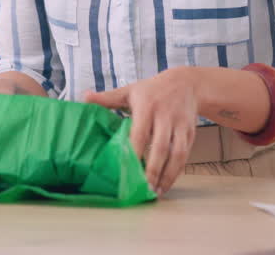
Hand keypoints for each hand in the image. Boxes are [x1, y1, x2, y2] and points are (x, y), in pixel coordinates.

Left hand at [84, 68, 198, 195]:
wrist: (186, 83)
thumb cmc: (152, 90)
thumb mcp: (129, 91)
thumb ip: (107, 98)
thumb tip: (84, 99)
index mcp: (147, 106)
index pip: (140, 133)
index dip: (133, 152)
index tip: (125, 170)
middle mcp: (166, 116)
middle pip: (160, 147)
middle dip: (152, 169)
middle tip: (143, 188)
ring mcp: (180, 125)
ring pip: (177, 153)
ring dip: (167, 175)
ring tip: (156, 192)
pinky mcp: (190, 133)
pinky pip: (185, 155)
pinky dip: (177, 171)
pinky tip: (167, 183)